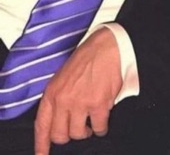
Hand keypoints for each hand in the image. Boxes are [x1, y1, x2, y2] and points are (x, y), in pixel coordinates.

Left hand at [34, 27, 122, 154]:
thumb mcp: (64, 76)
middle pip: (60, 135)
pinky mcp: (99, 104)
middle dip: (70, 134)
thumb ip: (59, 97)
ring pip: (79, 133)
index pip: (42, 125)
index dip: (42, 144)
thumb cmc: (88, 57)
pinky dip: (102, 127)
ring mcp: (81, 103)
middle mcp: (63, 100)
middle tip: (78, 127)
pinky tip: (103, 119)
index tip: (42, 154)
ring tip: (92, 122)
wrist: (108, 46)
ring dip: (87, 130)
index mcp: (52, 92)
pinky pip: (99, 127)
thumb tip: (60, 118)